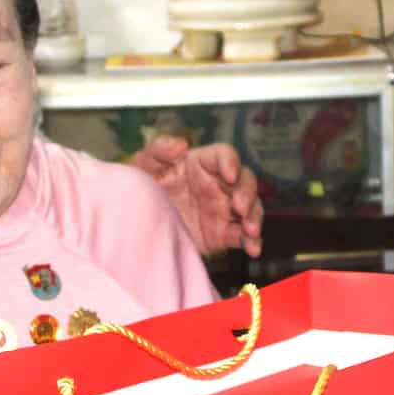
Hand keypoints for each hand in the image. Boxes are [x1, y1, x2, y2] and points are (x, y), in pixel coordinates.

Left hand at [131, 135, 262, 256]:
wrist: (139, 223)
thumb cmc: (143, 186)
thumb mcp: (144, 165)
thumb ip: (160, 149)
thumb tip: (181, 145)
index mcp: (202, 163)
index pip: (225, 156)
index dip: (231, 162)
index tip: (229, 175)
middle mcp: (219, 184)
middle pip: (245, 181)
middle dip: (247, 193)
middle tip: (238, 206)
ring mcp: (224, 209)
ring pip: (251, 208)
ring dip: (255, 217)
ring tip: (250, 230)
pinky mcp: (224, 233)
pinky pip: (243, 236)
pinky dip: (252, 242)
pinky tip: (253, 249)